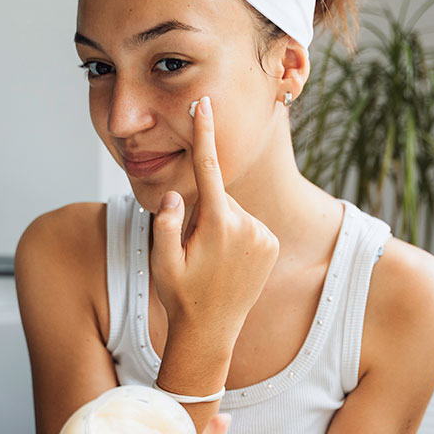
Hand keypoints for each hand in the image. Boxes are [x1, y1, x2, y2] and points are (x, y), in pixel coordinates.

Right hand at [150, 95, 279, 338]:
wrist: (211, 331)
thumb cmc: (180, 296)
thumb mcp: (161, 263)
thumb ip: (165, 226)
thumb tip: (175, 197)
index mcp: (217, 224)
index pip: (207, 168)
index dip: (204, 133)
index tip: (204, 103)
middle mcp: (246, 224)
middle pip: (217, 197)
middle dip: (202, 211)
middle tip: (193, 249)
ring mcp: (263, 235)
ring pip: (232, 211)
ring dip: (219, 225)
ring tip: (211, 261)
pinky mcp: (271, 244)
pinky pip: (248, 225)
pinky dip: (236, 234)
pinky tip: (229, 262)